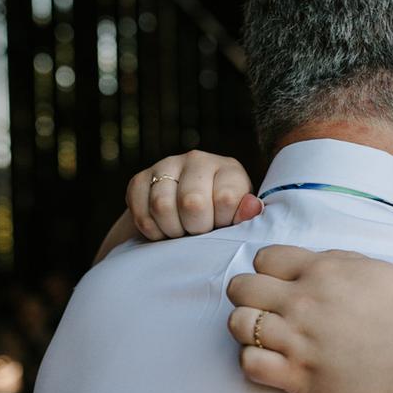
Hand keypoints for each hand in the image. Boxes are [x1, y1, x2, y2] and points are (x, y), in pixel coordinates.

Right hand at [126, 151, 260, 240]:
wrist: (186, 216)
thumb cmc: (220, 219)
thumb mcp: (238, 219)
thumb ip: (245, 216)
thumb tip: (252, 207)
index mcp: (229, 169)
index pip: (225, 198)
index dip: (221, 222)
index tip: (221, 226)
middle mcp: (197, 160)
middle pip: (191, 203)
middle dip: (195, 228)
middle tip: (198, 232)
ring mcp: (166, 165)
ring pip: (161, 206)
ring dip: (171, 230)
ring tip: (181, 232)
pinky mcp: (140, 178)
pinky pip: (140, 211)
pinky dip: (151, 229)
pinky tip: (162, 229)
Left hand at [226, 245, 392, 392]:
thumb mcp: (373, 269)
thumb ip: (336, 261)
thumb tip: (310, 261)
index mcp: (320, 271)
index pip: (263, 259)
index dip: (268, 273)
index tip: (280, 287)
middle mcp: (303, 302)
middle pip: (241, 289)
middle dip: (249, 298)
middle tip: (268, 312)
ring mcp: (298, 340)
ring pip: (238, 325)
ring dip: (247, 331)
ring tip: (270, 339)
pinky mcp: (300, 377)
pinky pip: (249, 364)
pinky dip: (254, 363)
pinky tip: (275, 364)